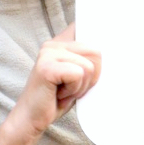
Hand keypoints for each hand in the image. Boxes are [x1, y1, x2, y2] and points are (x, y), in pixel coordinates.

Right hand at [0, 25, 100, 144]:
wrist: (31, 119)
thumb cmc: (55, 99)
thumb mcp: (75, 76)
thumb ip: (87, 61)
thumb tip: (112, 52)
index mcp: (60, 43)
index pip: (84, 26)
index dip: (97, 38)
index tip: (98, 43)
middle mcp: (53, 44)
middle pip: (96, 51)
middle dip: (92, 76)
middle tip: (73, 87)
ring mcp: (48, 54)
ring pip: (89, 66)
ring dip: (81, 86)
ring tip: (65, 91)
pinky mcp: (47, 67)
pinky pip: (78, 75)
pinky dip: (74, 90)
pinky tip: (59, 94)